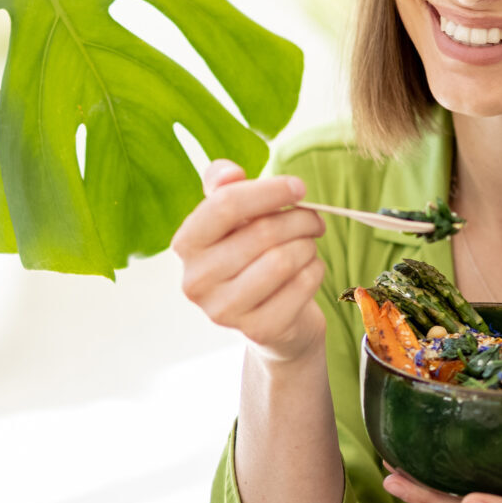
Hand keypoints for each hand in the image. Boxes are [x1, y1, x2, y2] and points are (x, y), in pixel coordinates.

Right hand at [174, 159, 327, 363]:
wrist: (268, 318)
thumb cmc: (249, 256)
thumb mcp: (232, 219)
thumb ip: (225, 187)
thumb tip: (228, 172)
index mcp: (186, 245)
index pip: (225, 205)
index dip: (269, 190)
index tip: (298, 187)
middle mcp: (197, 281)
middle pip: (262, 232)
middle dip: (300, 219)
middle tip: (314, 219)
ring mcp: (225, 310)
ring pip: (284, 259)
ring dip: (308, 245)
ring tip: (308, 245)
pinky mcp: (258, 330)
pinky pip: (301, 285)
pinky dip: (315, 270)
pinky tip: (309, 269)